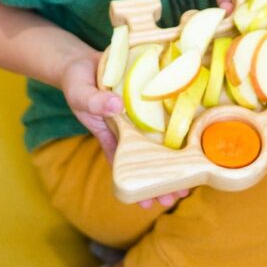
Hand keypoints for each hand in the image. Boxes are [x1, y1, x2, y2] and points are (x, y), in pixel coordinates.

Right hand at [61, 53, 192, 208]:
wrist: (82, 61)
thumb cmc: (77, 83)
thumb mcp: (81, 94)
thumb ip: (96, 102)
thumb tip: (118, 106)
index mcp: (111, 134)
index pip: (125, 167)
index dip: (138, 186)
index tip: (149, 205)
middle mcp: (128, 127)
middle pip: (148, 157)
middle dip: (162, 177)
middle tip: (179, 195)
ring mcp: (139, 113)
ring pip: (159, 140)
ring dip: (173, 156)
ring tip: (189, 176)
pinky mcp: (145, 97)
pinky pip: (160, 113)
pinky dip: (172, 124)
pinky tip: (188, 136)